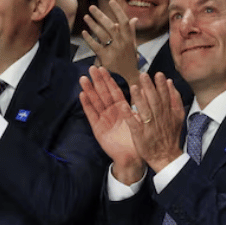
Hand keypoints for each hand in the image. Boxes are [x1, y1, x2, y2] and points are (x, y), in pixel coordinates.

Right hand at [79, 66, 143, 182]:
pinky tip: (82, 95)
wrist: (133, 156)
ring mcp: (103, 120)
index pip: (114, 91)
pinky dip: (87, 105)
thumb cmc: (138, 138)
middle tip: (91, 68)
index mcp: (121, 109)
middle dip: (97, 81)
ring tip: (83, 79)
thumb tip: (143, 89)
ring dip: (89, 90)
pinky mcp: (98, 128)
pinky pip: (92, 115)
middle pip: (103, 94)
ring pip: (95, 102)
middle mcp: (111, 113)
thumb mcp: (139, 119)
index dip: (108, 80)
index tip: (103, 68)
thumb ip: (139, 105)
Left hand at [83, 1, 140, 82]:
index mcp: (129, 38)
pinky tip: (84, 32)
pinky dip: (89, 39)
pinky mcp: (105, 58)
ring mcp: (114, 50)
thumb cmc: (130, 59)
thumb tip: (133, 19)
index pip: (124, 21)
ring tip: (86, 17)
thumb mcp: (133, 45)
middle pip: (110, 25)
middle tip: (91, 7)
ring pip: (102, 34)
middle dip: (100, 15)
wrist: (129, 77)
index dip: (118, 10)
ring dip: (93, 24)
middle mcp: (122, 43)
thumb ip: (132, 31)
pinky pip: (96, 46)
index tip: (111, 1)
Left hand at [126, 72, 185, 171]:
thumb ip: (174, 99)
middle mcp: (159, 118)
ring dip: (139, 99)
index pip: (165, 96)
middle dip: (149, 88)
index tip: (158, 74)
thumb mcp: (178, 116)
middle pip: (154, 101)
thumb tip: (170, 82)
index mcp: (168, 112)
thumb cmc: (170, 135)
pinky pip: (134, 124)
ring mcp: (149, 126)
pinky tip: (123, 106)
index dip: (161, 85)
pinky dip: (129, 115)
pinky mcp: (140, 135)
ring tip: (134, 87)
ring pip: (144, 110)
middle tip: (143, 75)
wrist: (166, 156)